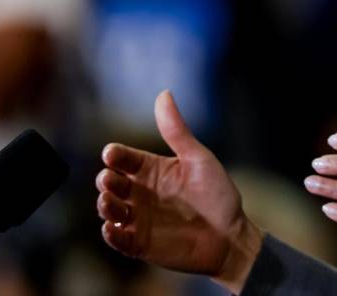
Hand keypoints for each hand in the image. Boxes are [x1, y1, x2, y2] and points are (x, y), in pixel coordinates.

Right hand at [96, 90, 262, 292]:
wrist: (231, 237)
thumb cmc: (217, 194)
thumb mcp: (198, 159)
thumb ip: (177, 132)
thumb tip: (164, 93)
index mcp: (152, 169)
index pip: (124, 158)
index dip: (115, 155)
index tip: (112, 154)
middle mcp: (140, 193)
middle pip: (112, 183)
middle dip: (106, 180)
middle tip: (109, 179)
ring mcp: (138, 219)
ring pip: (110, 210)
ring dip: (105, 205)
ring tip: (109, 201)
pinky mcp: (139, 244)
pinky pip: (118, 240)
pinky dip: (111, 235)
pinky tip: (111, 228)